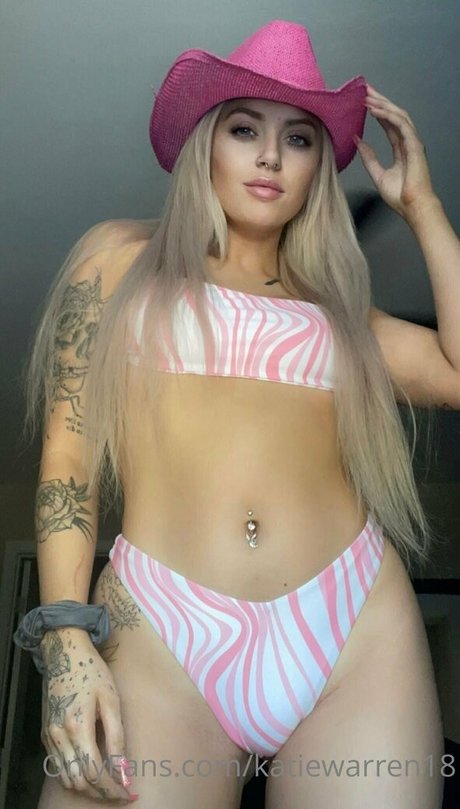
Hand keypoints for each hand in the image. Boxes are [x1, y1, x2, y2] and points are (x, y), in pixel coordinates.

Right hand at [40, 627, 134, 801]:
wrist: (65, 653)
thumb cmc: (93, 672)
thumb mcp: (111, 700)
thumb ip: (116, 737)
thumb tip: (123, 770)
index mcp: (78, 727)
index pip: (95, 773)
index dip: (113, 788)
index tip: (129, 793)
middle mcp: (59, 737)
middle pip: (79, 781)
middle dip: (101, 792)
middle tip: (121, 792)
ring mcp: (50, 737)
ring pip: (66, 778)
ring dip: (87, 787)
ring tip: (108, 785)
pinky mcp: (46, 734)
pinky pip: (58, 766)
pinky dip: (74, 775)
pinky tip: (90, 770)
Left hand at [354, 83, 438, 220]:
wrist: (413, 207)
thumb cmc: (400, 196)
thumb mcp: (378, 174)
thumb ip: (368, 157)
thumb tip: (357, 141)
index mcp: (400, 148)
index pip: (388, 123)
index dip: (377, 110)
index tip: (365, 100)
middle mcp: (407, 142)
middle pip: (393, 114)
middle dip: (380, 100)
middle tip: (365, 89)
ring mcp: (412, 142)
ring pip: (398, 115)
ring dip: (382, 105)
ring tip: (367, 97)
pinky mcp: (414, 145)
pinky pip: (401, 125)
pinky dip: (389, 115)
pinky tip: (376, 110)